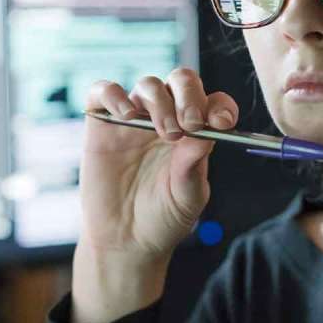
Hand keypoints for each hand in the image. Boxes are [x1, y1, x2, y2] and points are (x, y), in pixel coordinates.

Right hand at [79, 67, 239, 261]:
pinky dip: (114, 94)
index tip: (221, 123)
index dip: (219, 105)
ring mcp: (133, 119)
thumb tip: (207, 131)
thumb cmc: (162, 219)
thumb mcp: (187, 196)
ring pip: (148, 85)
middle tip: (190, 124)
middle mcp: (166, 119)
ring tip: (162, 134)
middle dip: (189, 96)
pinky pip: (103, 91)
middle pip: (181, 81)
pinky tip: (126, 115)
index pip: (212, 102)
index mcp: (194, 133)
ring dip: (159, 102)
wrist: (124, 241)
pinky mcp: (102, 124)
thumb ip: (194, 165)